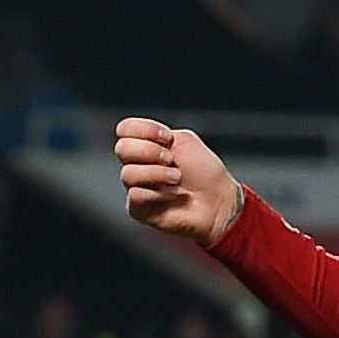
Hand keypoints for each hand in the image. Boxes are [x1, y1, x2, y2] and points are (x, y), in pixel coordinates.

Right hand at [115, 118, 244, 246]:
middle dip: (149, 151)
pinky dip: (158, 193)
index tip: (168, 138)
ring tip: (176, 179)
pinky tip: (171, 196)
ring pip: (128, 173)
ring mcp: (137, 186)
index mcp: (147, 144)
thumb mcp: (185, 140)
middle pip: (121, 149)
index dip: (145, 130)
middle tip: (171, 159)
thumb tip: (138, 142)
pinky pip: (135, 195)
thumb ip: (158, 133)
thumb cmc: (205, 173)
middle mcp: (138, 164)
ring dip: (157, 174)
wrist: (217, 201)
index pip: (125, 129)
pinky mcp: (138, 209)